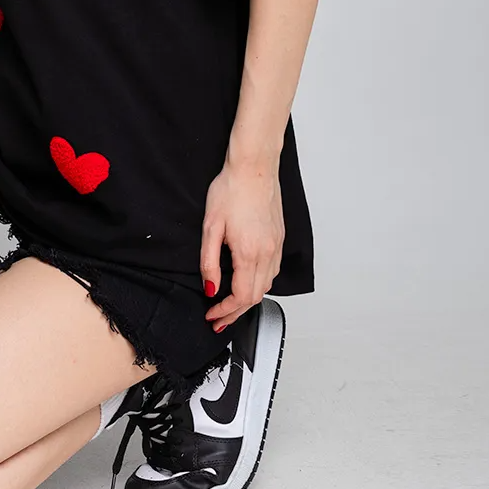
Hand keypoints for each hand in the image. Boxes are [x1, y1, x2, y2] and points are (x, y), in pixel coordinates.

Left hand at [199, 158, 283, 331]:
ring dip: (248, 300)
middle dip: (235, 313)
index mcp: (249, 253)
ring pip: (266, 286)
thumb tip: (210, 288)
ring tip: (230, 306)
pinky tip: (246, 283)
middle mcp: (267, 253)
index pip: (241, 297)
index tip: (212, 315)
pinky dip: (258, 284)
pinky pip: (272, 272)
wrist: (253, 169)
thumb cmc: (231, 190)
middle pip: (255, 297)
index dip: (225, 311)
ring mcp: (276, 247)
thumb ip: (209, 262)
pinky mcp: (278, 240)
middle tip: (218, 319)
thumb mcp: (210, 227)